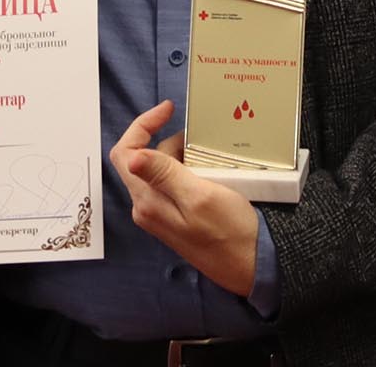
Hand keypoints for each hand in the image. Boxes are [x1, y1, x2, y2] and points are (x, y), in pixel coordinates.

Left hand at [109, 100, 258, 297]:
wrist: (249, 265)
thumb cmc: (228, 232)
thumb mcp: (199, 197)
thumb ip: (164, 175)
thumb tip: (132, 156)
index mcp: (147, 201)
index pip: (125, 153)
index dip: (142, 125)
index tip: (169, 110)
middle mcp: (147, 207)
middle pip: (145, 158)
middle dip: (172, 141)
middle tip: (204, 140)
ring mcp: (161, 213)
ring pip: (162, 169)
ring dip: (184, 156)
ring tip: (214, 157)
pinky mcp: (176, 216)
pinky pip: (175, 183)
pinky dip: (191, 169)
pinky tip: (213, 172)